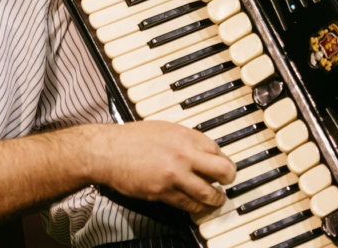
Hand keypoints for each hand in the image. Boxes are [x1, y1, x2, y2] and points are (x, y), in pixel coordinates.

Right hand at [91, 120, 235, 214]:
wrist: (108, 152)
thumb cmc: (132, 139)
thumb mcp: (165, 129)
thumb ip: (186, 140)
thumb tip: (202, 151)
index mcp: (186, 136)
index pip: (218, 150)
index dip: (223, 160)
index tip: (223, 166)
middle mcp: (184, 155)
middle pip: (222, 171)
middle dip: (229, 179)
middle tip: (227, 182)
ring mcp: (174, 175)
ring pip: (208, 193)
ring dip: (216, 199)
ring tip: (217, 200)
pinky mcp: (163, 192)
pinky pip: (188, 204)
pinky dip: (197, 207)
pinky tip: (198, 207)